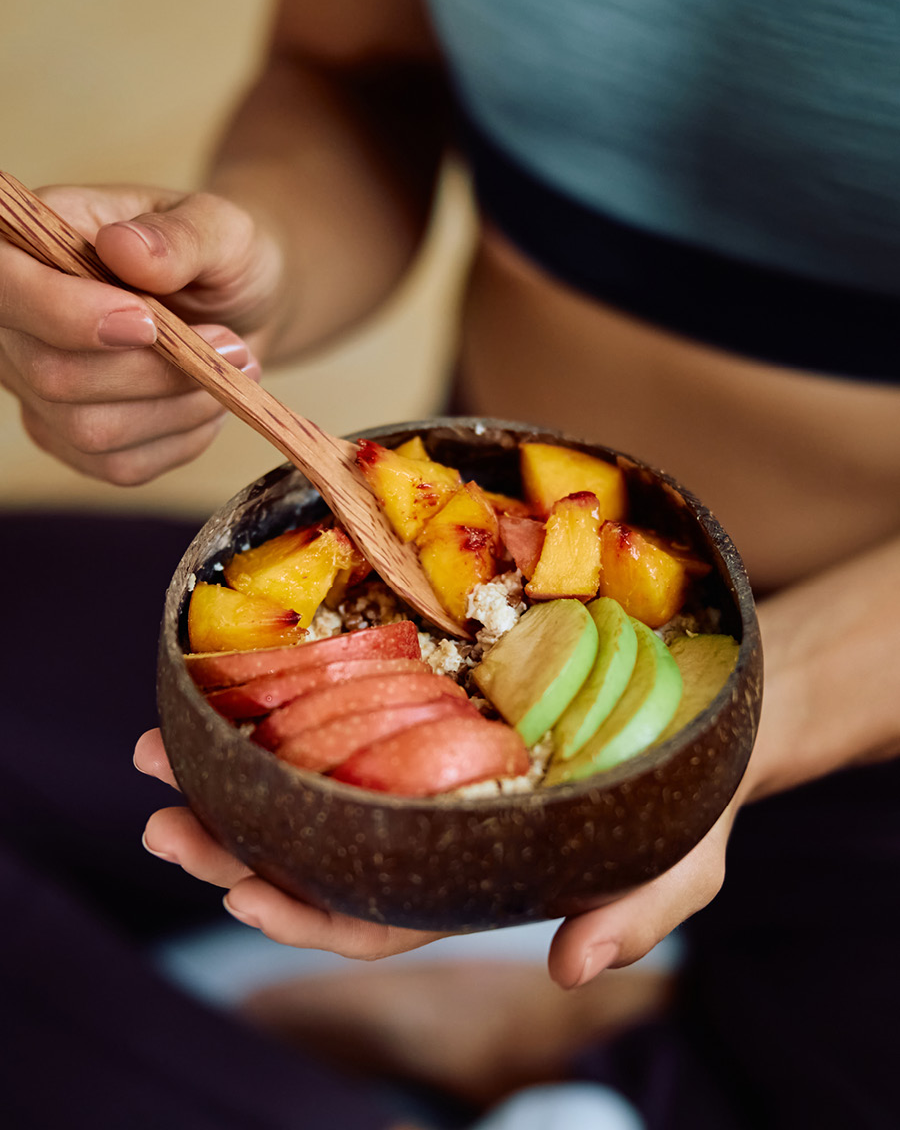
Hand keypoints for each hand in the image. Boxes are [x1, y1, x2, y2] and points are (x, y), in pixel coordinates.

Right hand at [0, 183, 283, 483]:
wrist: (240, 312)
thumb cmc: (219, 261)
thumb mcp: (221, 229)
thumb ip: (182, 235)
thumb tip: (126, 248)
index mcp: (32, 243)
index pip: (3, 285)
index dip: (63, 313)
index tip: (147, 321)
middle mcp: (16, 322)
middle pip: (52, 373)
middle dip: (154, 371)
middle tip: (229, 345)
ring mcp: (35, 386)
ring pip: (89, 428)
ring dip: (178, 407)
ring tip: (227, 370)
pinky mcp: (69, 440)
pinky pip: (119, 464)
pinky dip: (181, 438)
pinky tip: (203, 402)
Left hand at [135, 728, 735, 979]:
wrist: (695, 709)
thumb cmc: (686, 796)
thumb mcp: (680, 860)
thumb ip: (635, 914)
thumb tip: (570, 968)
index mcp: (476, 876)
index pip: (380, 915)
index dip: (309, 913)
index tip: (241, 894)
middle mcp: (434, 829)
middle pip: (319, 856)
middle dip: (234, 849)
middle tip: (161, 822)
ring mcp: (424, 767)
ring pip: (311, 788)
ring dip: (232, 776)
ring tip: (160, 748)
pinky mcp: (427, 705)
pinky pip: (342, 714)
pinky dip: (283, 707)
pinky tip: (233, 687)